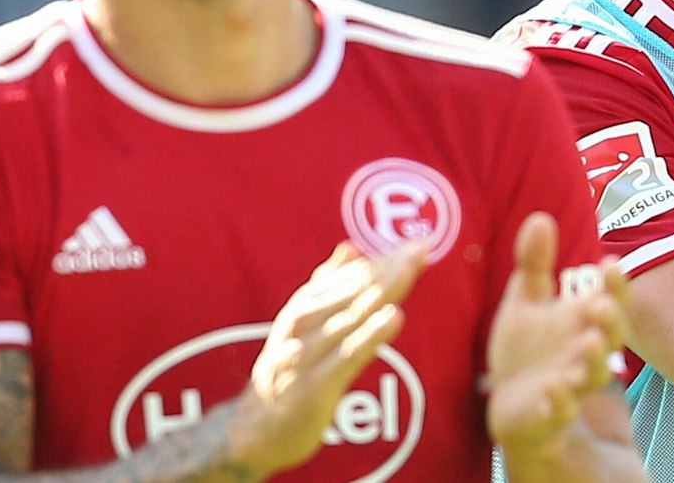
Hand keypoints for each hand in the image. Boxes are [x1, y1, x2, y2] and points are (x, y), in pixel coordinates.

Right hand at [231, 239, 431, 476]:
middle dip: (390, 267)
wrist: (250, 431)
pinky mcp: (316, 385)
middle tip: (422, 247)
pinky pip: (347, 356)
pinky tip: (394, 316)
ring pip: (352, 316)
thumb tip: (350, 248)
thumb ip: (327, 284)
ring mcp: (308, 354)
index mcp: (304, 306)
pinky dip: (370, 334)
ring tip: (411, 268)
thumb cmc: (285, 373)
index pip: (351, 276)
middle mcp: (304, 323)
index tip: (418, 243)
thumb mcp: (301, 323)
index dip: (385, 258)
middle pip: (355, 290)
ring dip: (383, 290)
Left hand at [487, 212, 628, 459]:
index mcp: (583, 324)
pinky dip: (559, 402)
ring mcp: (572, 386)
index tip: (610, 264)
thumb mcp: (526, 303)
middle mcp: (585, 354)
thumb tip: (540, 217)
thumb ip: (535, 264)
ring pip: (594, 375)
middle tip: (601, 305)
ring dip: (595, 360)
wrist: (513, 406)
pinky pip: (559, 411)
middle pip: (612, 337)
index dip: (615, 286)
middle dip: (610, 321)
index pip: (610, 301)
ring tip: (589, 342)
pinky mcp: (549, 415)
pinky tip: (553, 388)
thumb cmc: (528, 351)